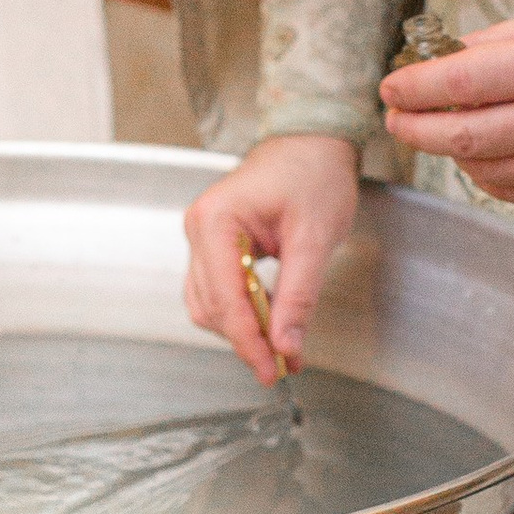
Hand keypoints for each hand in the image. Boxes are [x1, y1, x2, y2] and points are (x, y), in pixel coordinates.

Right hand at [184, 134, 359, 384]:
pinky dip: (243, 313)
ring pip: (210, 305)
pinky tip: (272, 324)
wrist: (312, 143)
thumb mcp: (314, 238)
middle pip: (212, 306)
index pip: (225, 298)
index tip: (273, 370)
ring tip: (284, 348)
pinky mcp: (215, 246)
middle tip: (285, 365)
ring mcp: (203, 238)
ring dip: (244, 330)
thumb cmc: (313, 174)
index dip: (249, 341)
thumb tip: (287, 346)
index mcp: (216, 221)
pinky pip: (219, 291)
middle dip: (247, 339)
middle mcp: (199, 229)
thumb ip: (299, 295)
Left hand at [380, 0, 513, 204]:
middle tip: (394, 117)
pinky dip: (484, 173)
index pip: (458, 82)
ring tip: (436, 131)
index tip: (391, 85)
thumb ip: (498, 41)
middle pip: (461, 135)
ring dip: (448, 151)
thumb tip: (443, 59)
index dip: (413, 87)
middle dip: (414, 127)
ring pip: (482, 168)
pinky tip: (479, 154)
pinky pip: (513, 189)